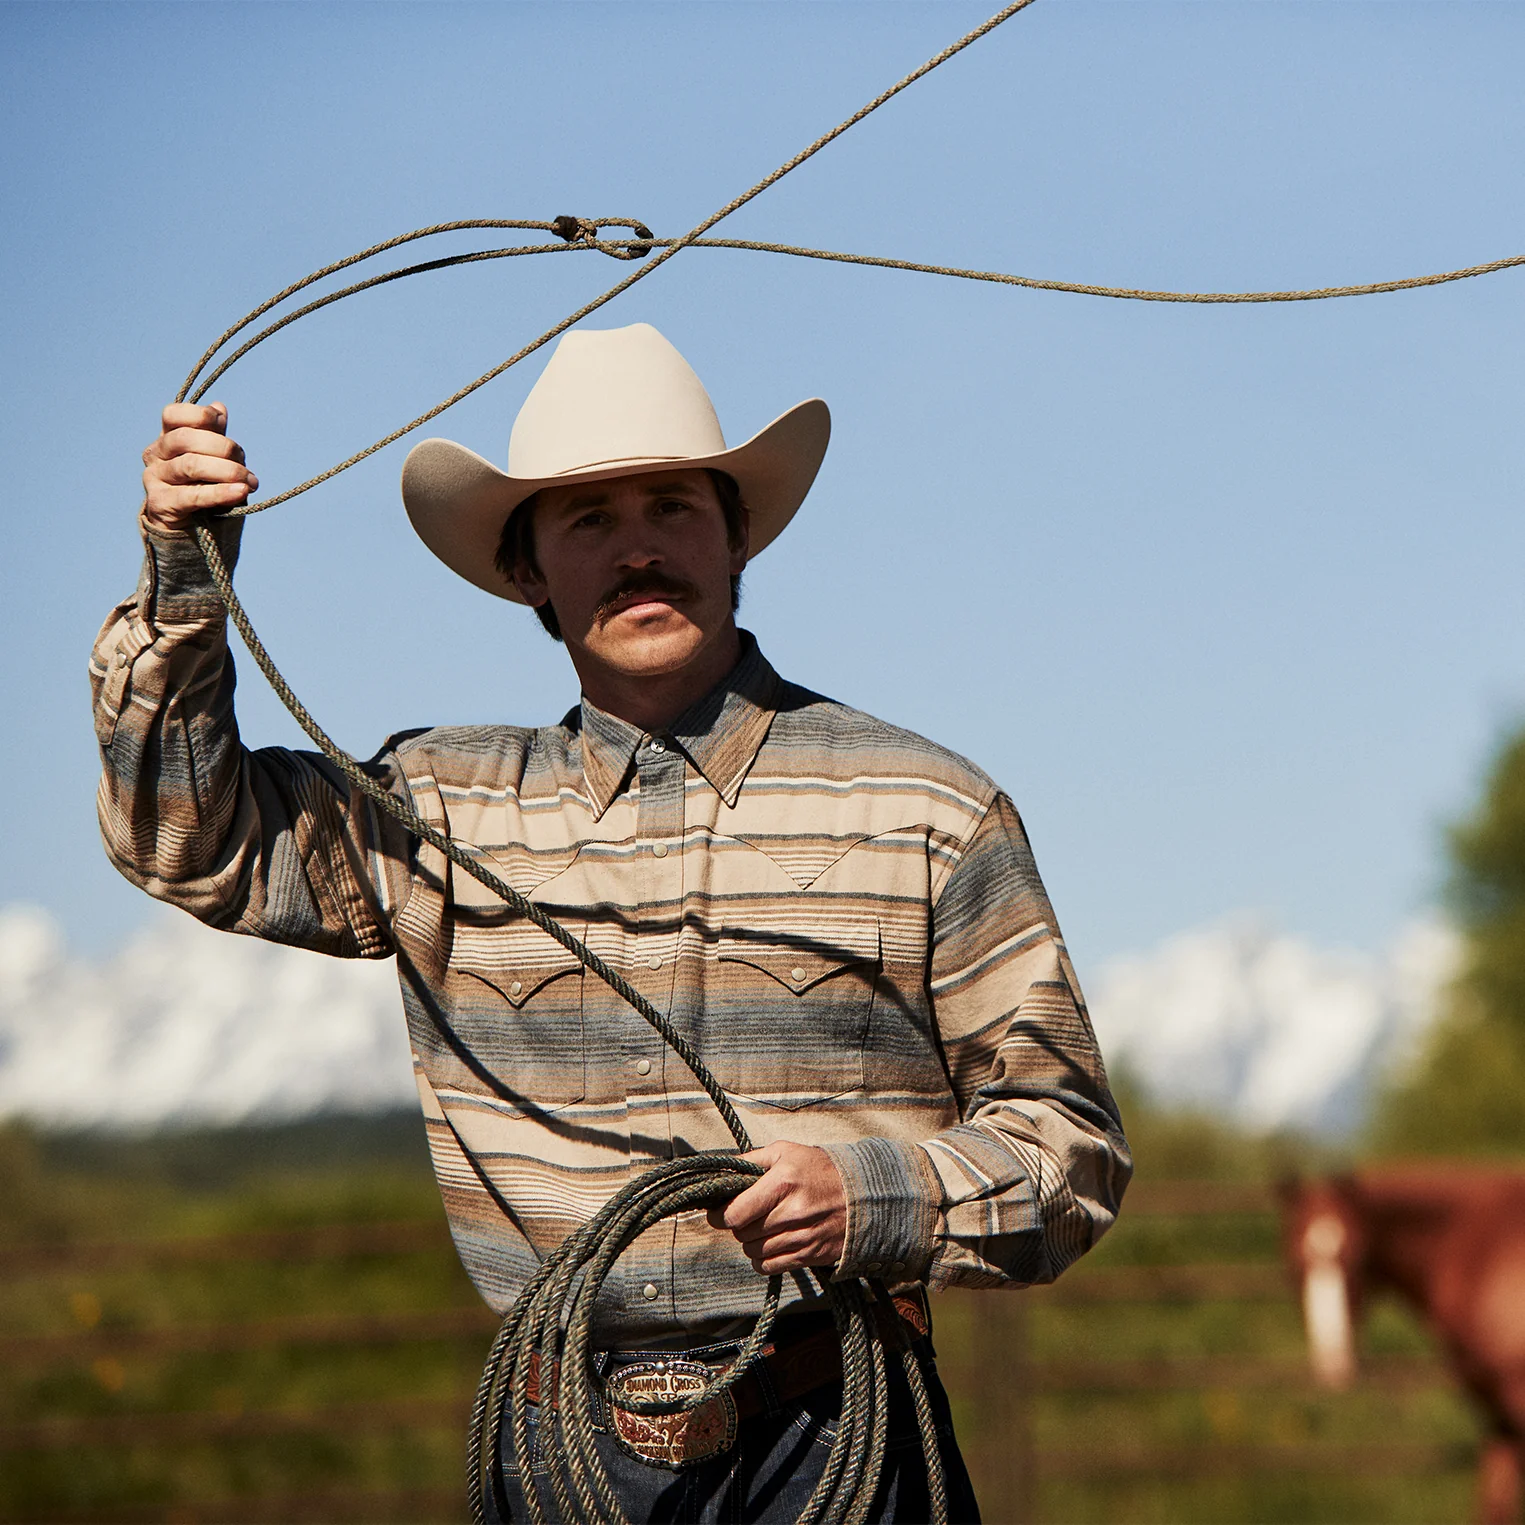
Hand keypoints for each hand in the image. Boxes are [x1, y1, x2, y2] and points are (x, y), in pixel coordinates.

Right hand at [141, 402, 257, 533]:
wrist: (192, 533)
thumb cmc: (205, 490)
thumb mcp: (214, 460)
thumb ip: (214, 435)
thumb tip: (219, 407)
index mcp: (167, 438)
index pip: (173, 414)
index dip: (199, 415)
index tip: (222, 423)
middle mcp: (156, 455)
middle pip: (187, 439)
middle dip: (224, 448)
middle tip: (245, 463)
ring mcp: (154, 478)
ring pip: (191, 465)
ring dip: (228, 471)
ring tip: (250, 482)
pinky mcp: (160, 503)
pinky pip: (193, 495)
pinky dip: (221, 492)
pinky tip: (240, 491)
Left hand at [706, 1141, 846, 1274]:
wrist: (862, 1195)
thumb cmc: (819, 1169)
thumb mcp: (786, 1152)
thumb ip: (751, 1159)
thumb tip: (721, 1171)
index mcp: (782, 1183)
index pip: (735, 1213)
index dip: (720, 1214)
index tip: (718, 1212)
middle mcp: (791, 1212)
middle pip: (742, 1233)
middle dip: (738, 1225)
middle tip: (746, 1215)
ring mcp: (801, 1237)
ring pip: (753, 1251)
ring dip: (751, 1241)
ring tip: (761, 1227)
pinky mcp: (808, 1256)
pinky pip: (768, 1267)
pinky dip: (762, 1259)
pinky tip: (770, 1244)